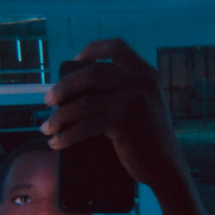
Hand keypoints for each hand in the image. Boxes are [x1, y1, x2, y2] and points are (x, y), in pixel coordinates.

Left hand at [40, 38, 187, 188]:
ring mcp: (134, 101)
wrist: (167, 167)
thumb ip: (124, 92)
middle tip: (48, 100)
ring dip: (59, 116)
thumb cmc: (149, 140)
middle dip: (64, 86)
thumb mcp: (144, 106)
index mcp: (147, 75)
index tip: (74, 61)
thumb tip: (78, 92)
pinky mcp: (125, 123)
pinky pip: (86, 126)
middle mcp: (142, 83)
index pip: (116, 47)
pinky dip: (67, 135)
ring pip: (84, 103)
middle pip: (91, 74)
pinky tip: (56, 143)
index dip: (91, 50)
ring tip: (47, 127)